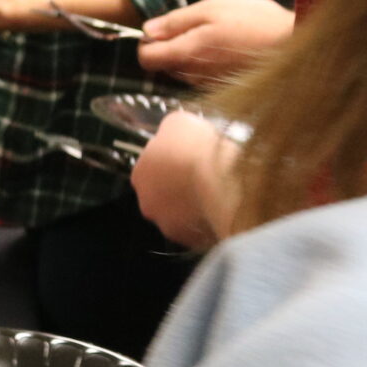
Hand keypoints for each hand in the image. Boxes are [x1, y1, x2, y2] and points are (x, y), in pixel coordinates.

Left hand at [130, 108, 239, 249]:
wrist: (221, 182)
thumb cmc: (198, 148)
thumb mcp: (181, 123)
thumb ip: (173, 131)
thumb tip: (176, 133)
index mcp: (140, 173)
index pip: (152, 169)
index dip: (172, 164)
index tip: (190, 160)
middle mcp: (148, 203)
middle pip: (164, 196)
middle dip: (180, 190)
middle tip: (205, 180)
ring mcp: (169, 226)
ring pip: (182, 217)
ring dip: (195, 209)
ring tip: (219, 198)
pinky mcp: (192, 243)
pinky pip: (201, 233)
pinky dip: (210, 225)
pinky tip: (226, 213)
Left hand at [139, 0, 295, 86]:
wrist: (297, 45)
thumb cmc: (255, 22)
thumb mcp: (213, 8)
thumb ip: (176, 21)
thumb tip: (147, 30)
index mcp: (187, 54)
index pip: (145, 59)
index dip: (146, 42)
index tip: (160, 29)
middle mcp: (194, 76)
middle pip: (163, 66)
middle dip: (168, 47)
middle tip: (192, 27)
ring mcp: (211, 85)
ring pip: (183, 72)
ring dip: (189, 55)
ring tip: (214, 35)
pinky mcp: (226, 88)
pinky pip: (203, 77)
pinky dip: (206, 63)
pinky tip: (227, 48)